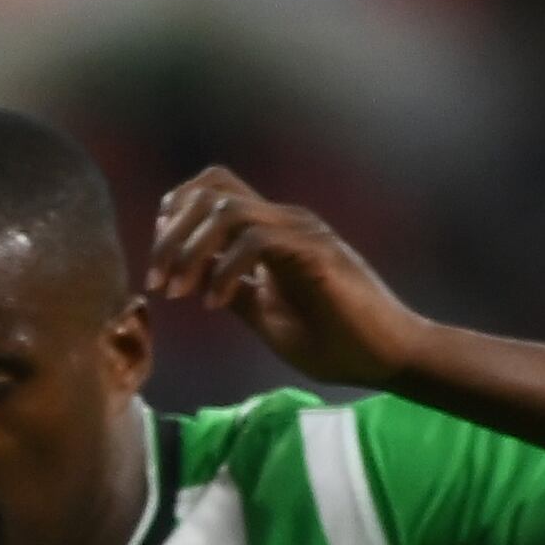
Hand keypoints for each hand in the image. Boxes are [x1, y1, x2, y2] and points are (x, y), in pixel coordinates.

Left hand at [145, 168, 430, 388]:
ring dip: (191, 250)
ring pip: (228, 209)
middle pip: (212, 188)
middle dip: (172, 231)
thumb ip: (235, 291)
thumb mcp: (266, 316)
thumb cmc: (334, 340)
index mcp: (271, 232)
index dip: (175, 219)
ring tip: (178, 293)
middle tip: (158, 281)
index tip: (159, 268)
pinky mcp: (316, 252)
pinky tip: (216, 304)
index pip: (212, 192)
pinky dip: (225, 271)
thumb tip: (197, 279)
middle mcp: (285, 221)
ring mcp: (302, 232)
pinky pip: (256, 241)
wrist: (386, 356)